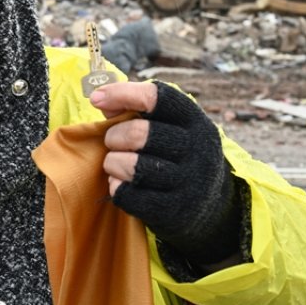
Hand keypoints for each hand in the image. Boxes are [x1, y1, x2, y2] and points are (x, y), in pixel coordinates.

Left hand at [89, 81, 240, 267]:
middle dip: (114, 137)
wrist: (209, 205)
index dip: (122, 94)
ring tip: (115, 164)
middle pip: (138, 134)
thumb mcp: (168, 127)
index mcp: (194, 120)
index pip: (157, 97)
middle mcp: (197, 149)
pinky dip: (116, 188)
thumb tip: (100, 99)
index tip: (97, 99)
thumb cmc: (174, 155)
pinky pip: (128, 195)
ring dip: (112, 163)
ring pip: (131, 166)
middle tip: (112, 142)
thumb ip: (134, 110)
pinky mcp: (175, 210)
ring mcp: (189, 182)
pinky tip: (120, 184)